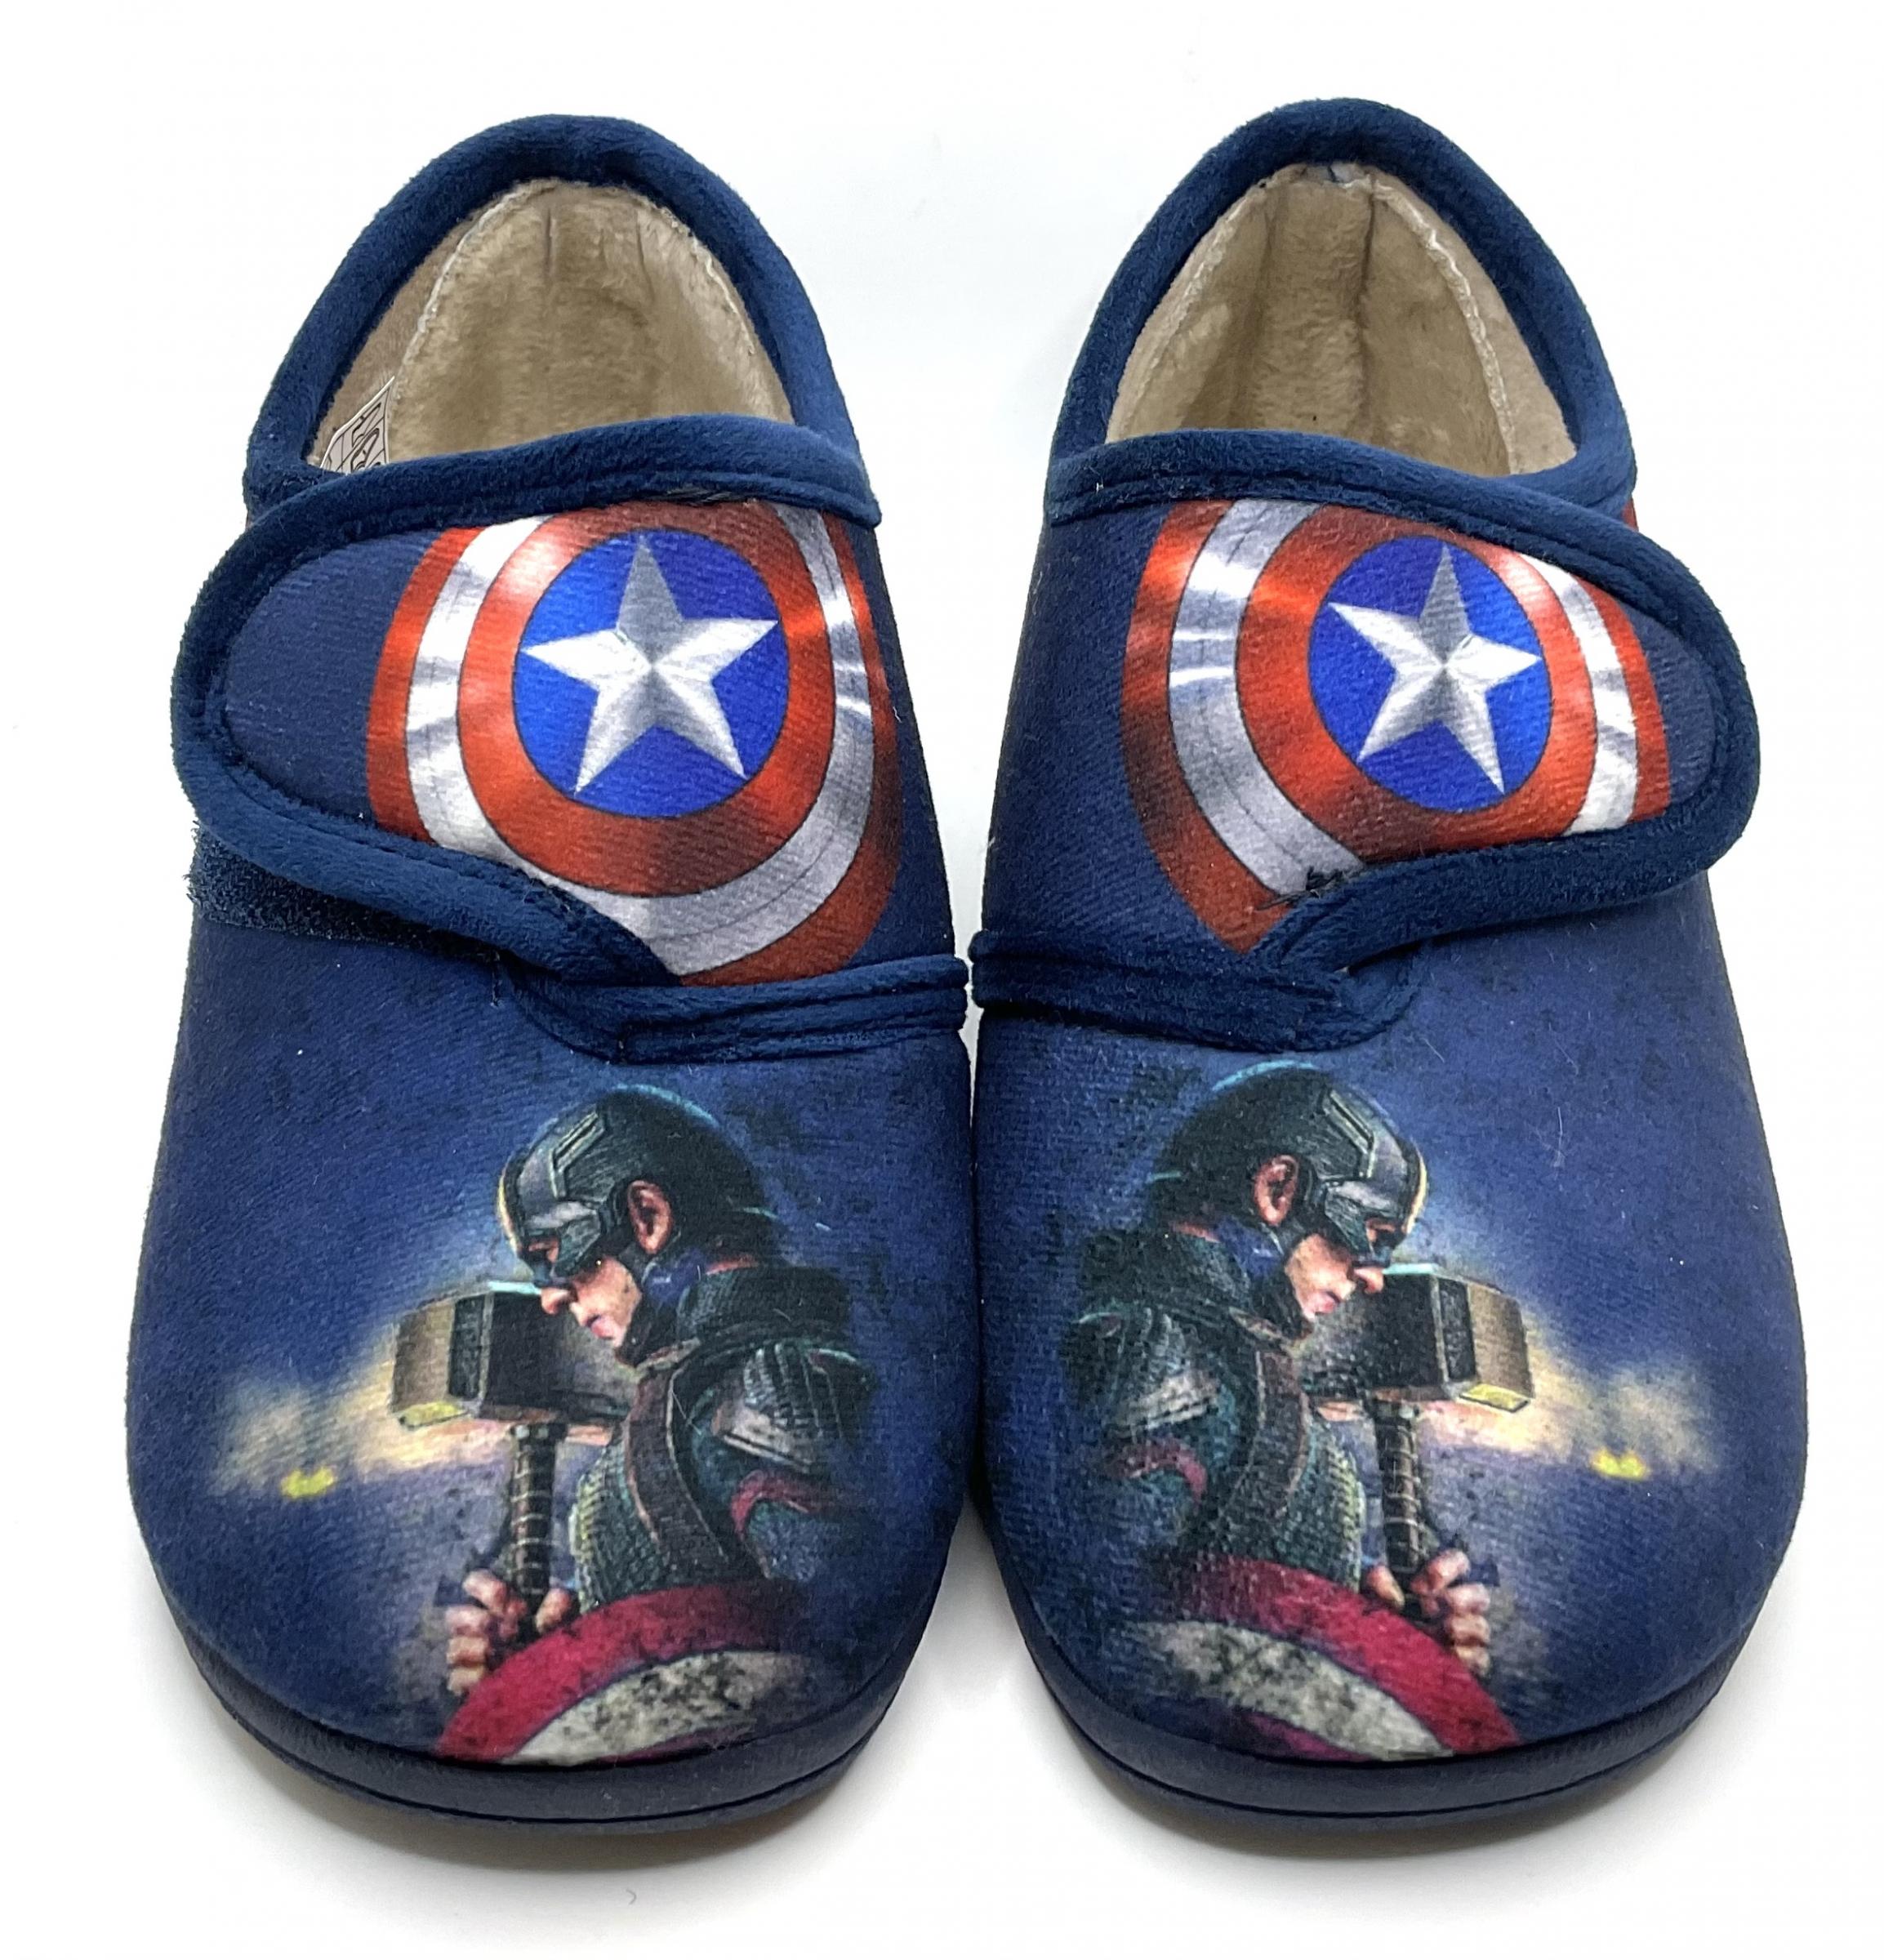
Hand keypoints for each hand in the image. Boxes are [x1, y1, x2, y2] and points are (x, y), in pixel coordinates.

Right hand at [443, 1570, 576, 1695]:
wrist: (550, 1681)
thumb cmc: (550, 1639)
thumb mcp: (559, 1622)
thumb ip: (557, 1609)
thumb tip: (558, 1596)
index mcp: (495, 1604)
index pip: (474, 1583)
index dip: (484, 1588)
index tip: (504, 1597)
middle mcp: (475, 1627)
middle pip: (454, 1616)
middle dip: (475, 1620)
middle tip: (503, 1629)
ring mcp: (467, 1655)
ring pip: (454, 1648)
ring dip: (473, 1649)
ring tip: (496, 1652)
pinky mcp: (466, 1682)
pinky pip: (456, 1678)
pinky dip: (472, 1676)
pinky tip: (490, 1675)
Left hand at [1362, 1549, 1491, 1675]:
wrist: (1381, 1654)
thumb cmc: (1383, 1614)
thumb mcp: (1373, 1594)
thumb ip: (1377, 1582)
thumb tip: (1385, 1583)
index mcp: (1441, 1582)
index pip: (1459, 1561)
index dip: (1445, 1568)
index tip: (1418, 1586)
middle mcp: (1460, 1606)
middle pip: (1480, 1594)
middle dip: (1461, 1598)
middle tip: (1436, 1605)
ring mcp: (1468, 1635)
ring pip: (1482, 1627)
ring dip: (1464, 1627)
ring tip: (1443, 1629)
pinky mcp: (1469, 1662)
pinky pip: (1481, 1659)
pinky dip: (1468, 1656)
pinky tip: (1449, 1653)